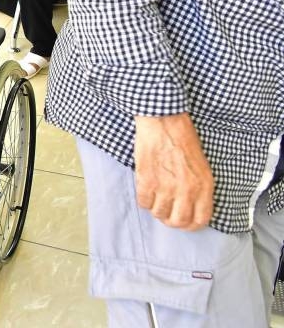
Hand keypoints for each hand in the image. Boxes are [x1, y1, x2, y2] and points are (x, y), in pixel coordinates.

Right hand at [134, 113, 213, 229]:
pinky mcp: (148, 181)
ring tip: (156, 197)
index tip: (184, 222)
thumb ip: (199, 188)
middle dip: (171, 220)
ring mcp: (166, 187)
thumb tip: (191, 205)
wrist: (164, 122)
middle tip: (167, 213)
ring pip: (159, 213)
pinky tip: (146, 189)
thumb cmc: (182, 139)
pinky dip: (144, 199)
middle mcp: (187, 190)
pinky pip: (144, 202)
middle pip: (178, 221)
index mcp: (204, 186)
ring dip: (156, 209)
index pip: (200, 220)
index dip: (190, 225)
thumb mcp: (202, 166)